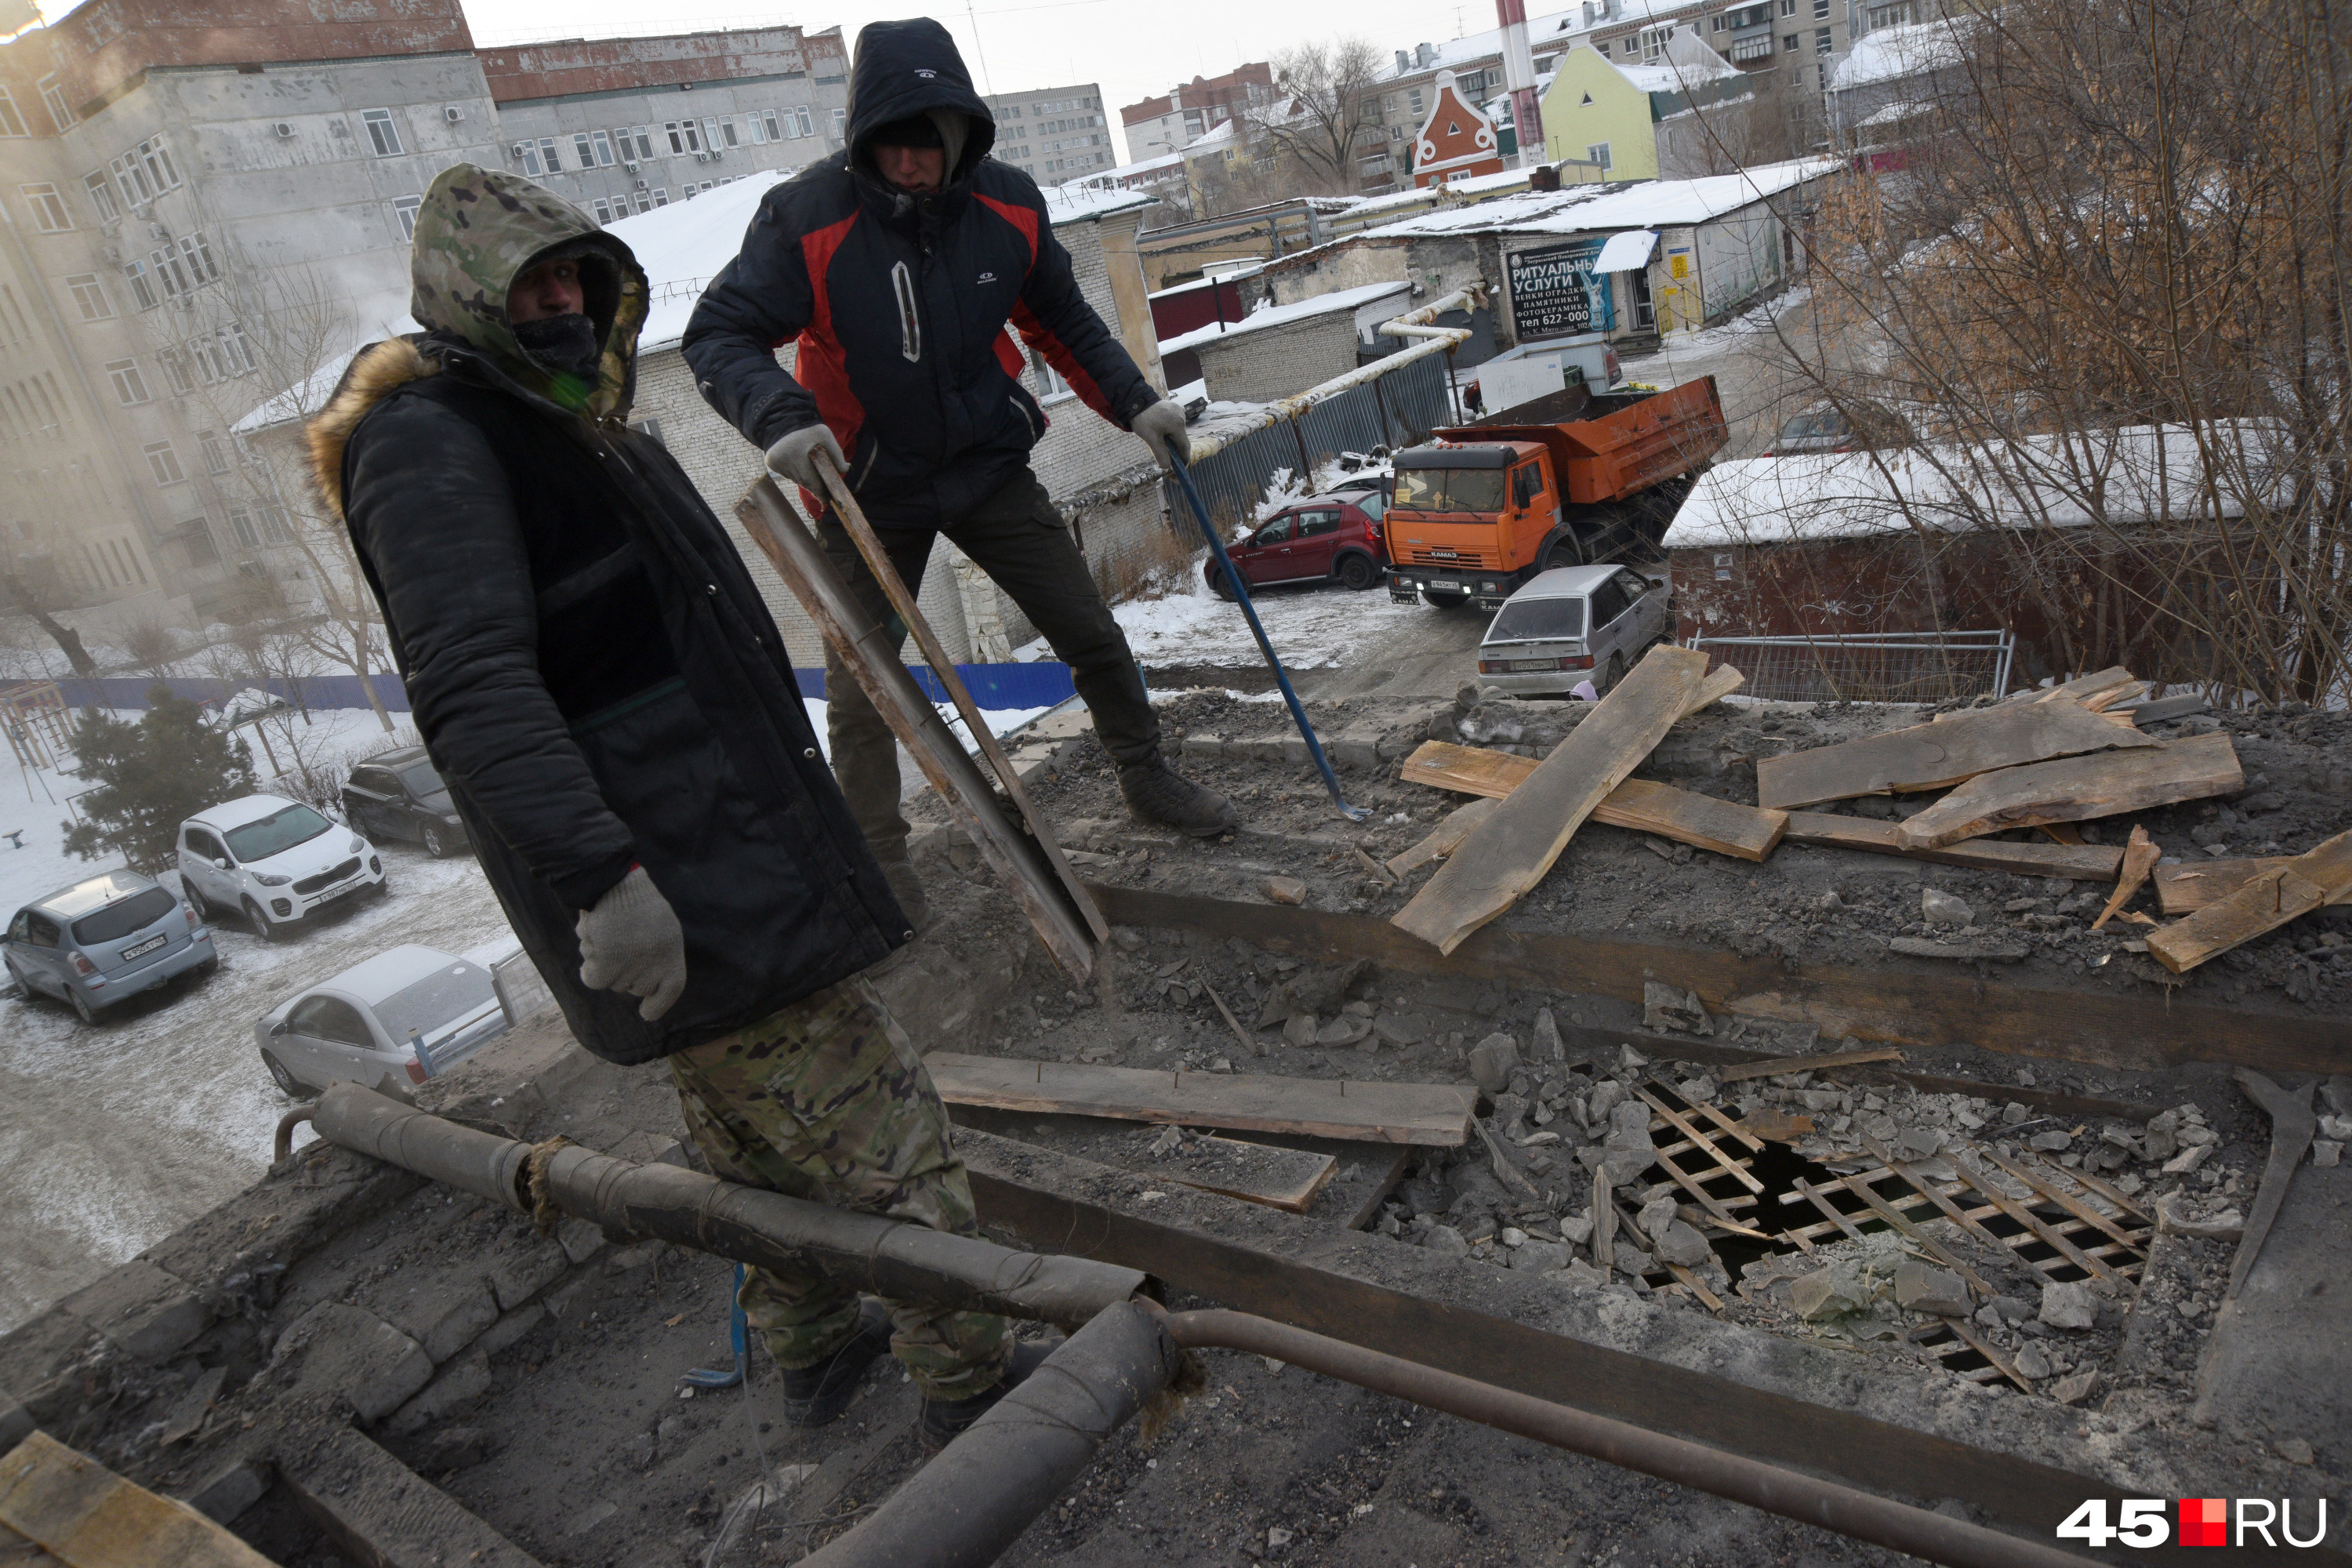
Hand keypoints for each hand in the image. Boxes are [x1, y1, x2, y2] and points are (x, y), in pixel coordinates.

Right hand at [576, 866, 686, 1020]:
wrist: (617, 885)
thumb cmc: (640, 904)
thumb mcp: (664, 930)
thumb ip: (659, 957)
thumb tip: (646, 988)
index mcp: (672, 957)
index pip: (669, 993)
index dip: (657, 1006)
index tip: (646, 1012)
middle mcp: (653, 967)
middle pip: (636, 988)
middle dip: (628, 972)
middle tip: (624, 944)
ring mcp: (629, 969)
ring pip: (613, 982)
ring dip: (607, 963)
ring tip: (611, 934)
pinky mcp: (604, 966)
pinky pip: (593, 980)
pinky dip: (590, 968)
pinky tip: (593, 947)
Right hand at [766, 424, 847, 492]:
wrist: (785, 421)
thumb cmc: (809, 430)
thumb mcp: (826, 436)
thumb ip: (836, 454)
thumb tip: (845, 470)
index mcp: (799, 454)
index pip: (811, 480)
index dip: (820, 492)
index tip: (826, 501)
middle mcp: (785, 460)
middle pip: (804, 482)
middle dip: (815, 488)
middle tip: (824, 495)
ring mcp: (777, 462)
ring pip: (796, 479)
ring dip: (806, 480)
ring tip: (811, 473)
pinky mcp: (772, 463)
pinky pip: (788, 474)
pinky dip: (796, 474)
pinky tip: (799, 465)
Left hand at [1131, 399, 1189, 472]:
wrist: (1136, 401)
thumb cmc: (1143, 420)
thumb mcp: (1150, 439)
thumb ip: (1160, 454)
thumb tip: (1167, 467)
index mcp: (1178, 425)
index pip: (1185, 447)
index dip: (1184, 460)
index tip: (1181, 469)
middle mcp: (1182, 417)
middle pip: (1181, 440)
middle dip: (1176, 451)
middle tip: (1169, 461)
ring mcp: (1179, 411)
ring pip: (1178, 432)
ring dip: (1172, 441)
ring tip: (1161, 444)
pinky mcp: (1175, 408)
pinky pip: (1175, 424)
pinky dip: (1169, 431)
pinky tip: (1160, 432)